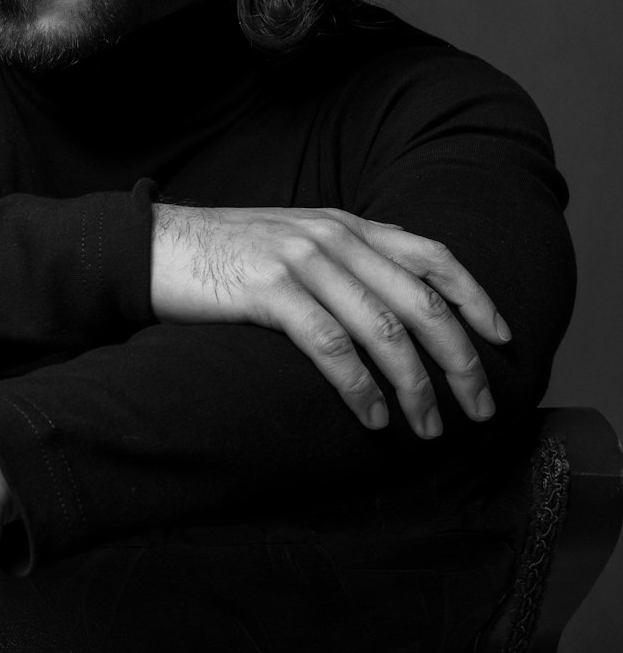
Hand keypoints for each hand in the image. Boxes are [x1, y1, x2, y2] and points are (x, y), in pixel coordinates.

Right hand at [151, 205, 510, 437]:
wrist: (150, 248)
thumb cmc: (222, 258)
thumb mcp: (292, 245)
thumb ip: (342, 264)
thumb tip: (392, 311)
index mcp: (346, 224)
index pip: (433, 256)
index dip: (476, 298)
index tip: (502, 341)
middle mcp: (333, 236)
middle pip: (422, 300)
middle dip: (460, 359)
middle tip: (479, 407)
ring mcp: (301, 259)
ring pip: (385, 328)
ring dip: (416, 386)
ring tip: (429, 428)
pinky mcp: (268, 288)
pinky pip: (331, 344)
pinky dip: (360, 385)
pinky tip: (374, 417)